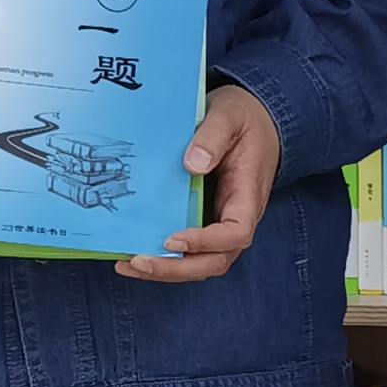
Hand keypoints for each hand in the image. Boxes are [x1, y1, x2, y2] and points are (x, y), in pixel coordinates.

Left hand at [118, 82, 280, 282]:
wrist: (257, 121)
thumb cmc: (244, 119)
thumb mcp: (229, 116)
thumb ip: (212, 137)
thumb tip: (193, 165)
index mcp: (247, 196)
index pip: (236, 233)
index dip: (205, 242)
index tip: (173, 239)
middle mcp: (237, 218)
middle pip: (216, 260)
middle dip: (177, 268)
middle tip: (139, 262)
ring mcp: (221, 223)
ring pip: (201, 263)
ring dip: (167, 270)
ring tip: (129, 265)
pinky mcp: (206, 221)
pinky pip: (190, 251)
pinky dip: (164, 259)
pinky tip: (135, 256)